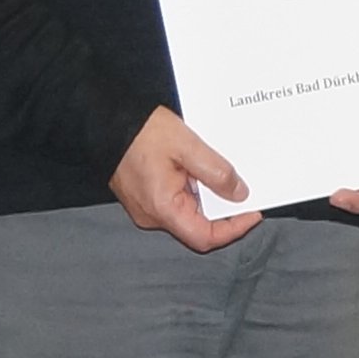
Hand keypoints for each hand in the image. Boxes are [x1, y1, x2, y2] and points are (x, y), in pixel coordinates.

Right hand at [111, 108, 263, 251]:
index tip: (252, 213)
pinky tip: (199, 171)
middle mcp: (152, 214)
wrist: (106, 119)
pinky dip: (193, 189)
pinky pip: (175, 200)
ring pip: (188, 212)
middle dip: (223, 210)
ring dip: (208, 197)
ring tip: (219, 174)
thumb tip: (238, 193)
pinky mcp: (145, 196)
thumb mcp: (188, 147)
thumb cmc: (140, 132)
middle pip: (198, 226)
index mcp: (163, 208)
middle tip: (242, 189)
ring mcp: (146, 207)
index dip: (234, 229)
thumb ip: (217, 173)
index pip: (205, 238)